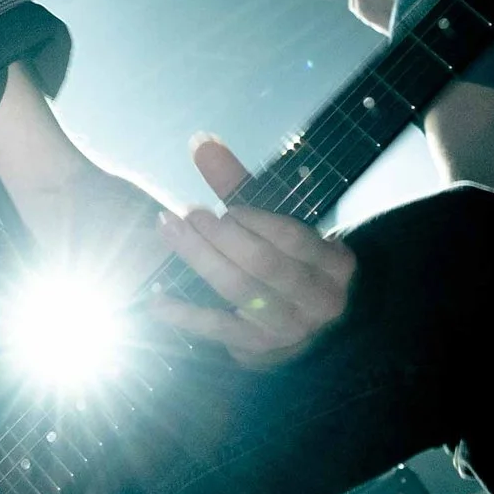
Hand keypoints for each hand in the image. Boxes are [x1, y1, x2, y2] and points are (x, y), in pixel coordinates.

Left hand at [146, 136, 354, 369]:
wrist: (317, 324)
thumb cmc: (293, 260)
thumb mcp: (280, 222)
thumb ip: (242, 186)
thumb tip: (201, 143)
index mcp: (336, 264)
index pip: (294, 238)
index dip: (256, 220)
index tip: (225, 207)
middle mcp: (319, 300)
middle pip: (263, 264)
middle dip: (221, 236)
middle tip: (187, 214)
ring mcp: (290, 329)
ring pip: (239, 292)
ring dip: (200, 260)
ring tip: (170, 231)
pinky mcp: (260, 350)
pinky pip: (218, 330)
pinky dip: (185, 315)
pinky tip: (157, 300)